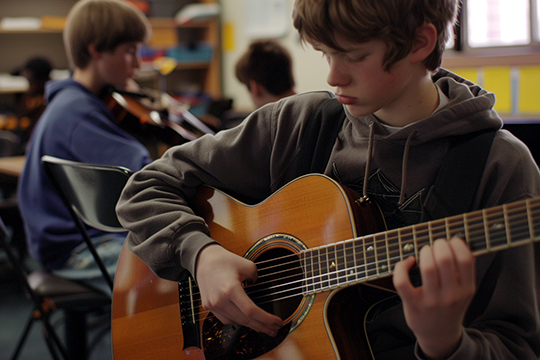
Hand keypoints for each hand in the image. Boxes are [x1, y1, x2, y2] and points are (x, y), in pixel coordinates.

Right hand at [195, 244, 282, 335]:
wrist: (204, 260)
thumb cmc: (224, 260)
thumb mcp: (247, 264)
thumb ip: (256, 278)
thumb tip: (257, 287)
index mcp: (231, 289)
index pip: (251, 311)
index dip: (266, 319)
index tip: (277, 322)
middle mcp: (220, 300)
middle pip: (245, 320)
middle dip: (262, 327)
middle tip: (274, 330)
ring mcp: (213, 305)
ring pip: (235, 322)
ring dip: (250, 326)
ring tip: (262, 326)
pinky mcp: (208, 306)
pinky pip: (226, 319)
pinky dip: (237, 321)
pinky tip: (246, 320)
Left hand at [393, 237, 475, 359]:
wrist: (439, 335)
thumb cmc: (449, 306)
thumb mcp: (464, 291)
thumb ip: (463, 271)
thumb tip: (456, 241)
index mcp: (466, 289)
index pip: (466, 259)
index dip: (457, 244)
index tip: (451, 241)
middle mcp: (450, 295)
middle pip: (445, 259)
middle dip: (438, 245)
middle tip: (435, 245)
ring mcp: (431, 300)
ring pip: (426, 267)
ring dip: (424, 252)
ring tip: (424, 252)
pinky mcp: (412, 304)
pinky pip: (402, 281)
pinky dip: (402, 266)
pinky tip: (407, 262)